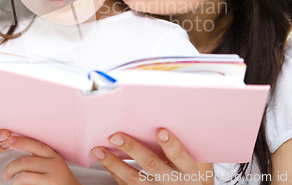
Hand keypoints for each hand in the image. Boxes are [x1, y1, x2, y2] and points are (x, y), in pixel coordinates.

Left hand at [4, 136, 80, 184]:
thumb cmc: (58, 179)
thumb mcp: (52, 164)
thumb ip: (39, 159)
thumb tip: (17, 155)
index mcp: (53, 155)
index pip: (35, 145)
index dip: (21, 141)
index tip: (9, 140)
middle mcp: (54, 164)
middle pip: (26, 161)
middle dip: (11, 167)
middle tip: (6, 174)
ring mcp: (53, 177)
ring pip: (25, 176)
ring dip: (15, 180)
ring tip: (13, 183)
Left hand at [90, 129, 211, 184]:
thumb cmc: (188, 171)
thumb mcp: (193, 159)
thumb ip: (181, 142)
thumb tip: (159, 114)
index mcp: (189, 170)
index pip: (180, 156)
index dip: (171, 144)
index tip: (160, 130)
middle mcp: (173, 182)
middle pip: (152, 165)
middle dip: (133, 149)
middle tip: (116, 136)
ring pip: (134, 179)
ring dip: (113, 163)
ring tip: (98, 150)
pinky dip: (113, 171)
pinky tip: (104, 160)